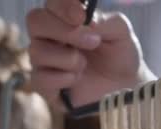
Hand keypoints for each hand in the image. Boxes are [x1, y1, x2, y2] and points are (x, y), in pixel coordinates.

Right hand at [26, 0, 154, 108]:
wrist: (125, 88)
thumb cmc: (120, 56)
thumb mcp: (121, 33)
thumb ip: (105, 21)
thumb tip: (86, 22)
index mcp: (66, 17)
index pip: (52, 3)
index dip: (63, 6)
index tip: (81, 16)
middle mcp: (50, 35)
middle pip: (35, 21)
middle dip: (64, 31)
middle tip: (93, 42)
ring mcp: (44, 60)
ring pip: (37, 52)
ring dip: (68, 58)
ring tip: (85, 65)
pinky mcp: (44, 85)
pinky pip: (40, 79)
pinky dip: (63, 79)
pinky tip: (77, 80)